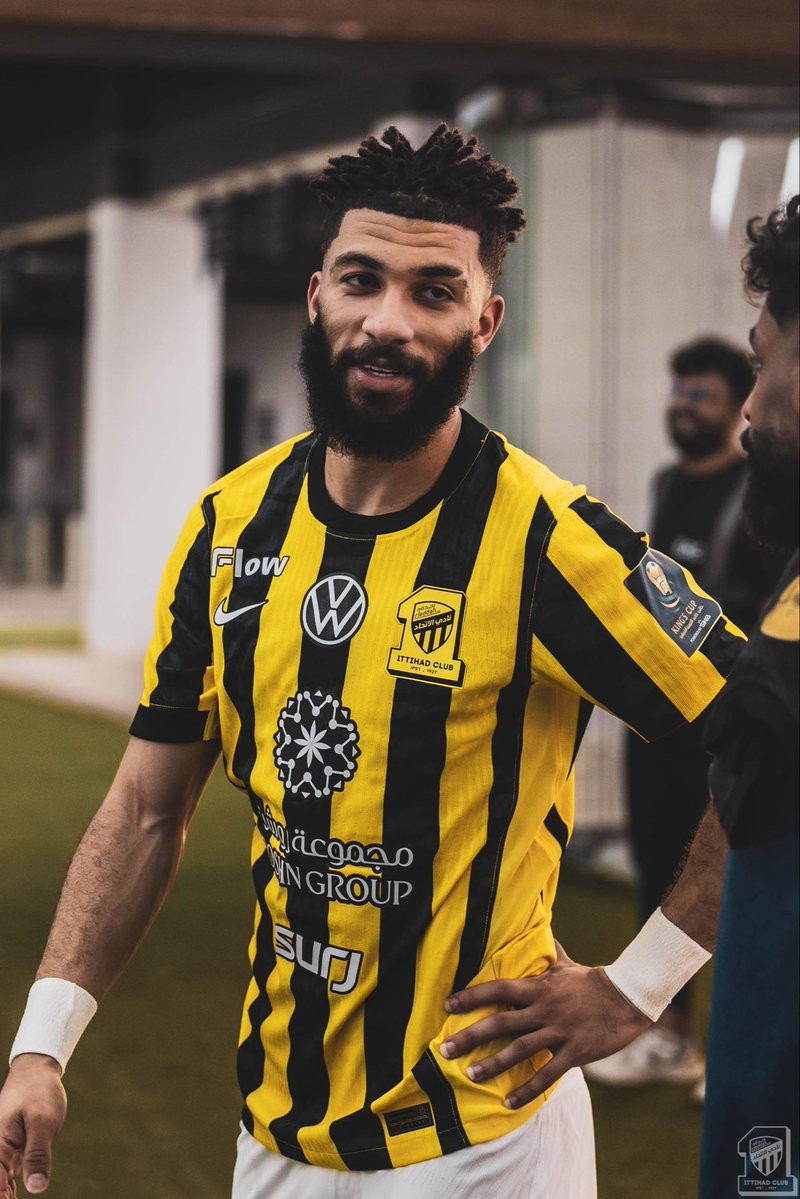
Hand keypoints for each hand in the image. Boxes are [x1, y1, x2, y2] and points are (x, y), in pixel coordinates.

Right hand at [0, 1056, 66, 1196]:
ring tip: (15, 1198)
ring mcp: (2, 1153)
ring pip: (0, 1185)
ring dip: (6, 1195)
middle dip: (5, 1196)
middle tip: (15, 1198)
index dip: (3, 1197)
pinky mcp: (11, 1152)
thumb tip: (36, 1188)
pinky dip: (9, 1190)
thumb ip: (38, 1154)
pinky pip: (6, 1178)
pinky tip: (14, 1196)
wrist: (36, 1071)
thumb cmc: (39, 1092)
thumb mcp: (43, 1121)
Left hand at [439, 942, 650, 1108]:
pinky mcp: (574, 1052)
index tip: (448, 1005)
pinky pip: (547, 1075)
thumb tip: (542, 931)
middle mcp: (543, 1009)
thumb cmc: (592, 981)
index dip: (472, 997)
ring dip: (493, 1064)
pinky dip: (528, 1090)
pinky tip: (509, 1102)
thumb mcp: (566, 964)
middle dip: (470, 1036)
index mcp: (538, 988)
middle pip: (500, 1023)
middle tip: (444, 1050)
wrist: (627, 997)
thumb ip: (550, 953)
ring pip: (519, 1050)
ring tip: (471, 1075)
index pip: (498, 989)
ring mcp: (558, 1032)